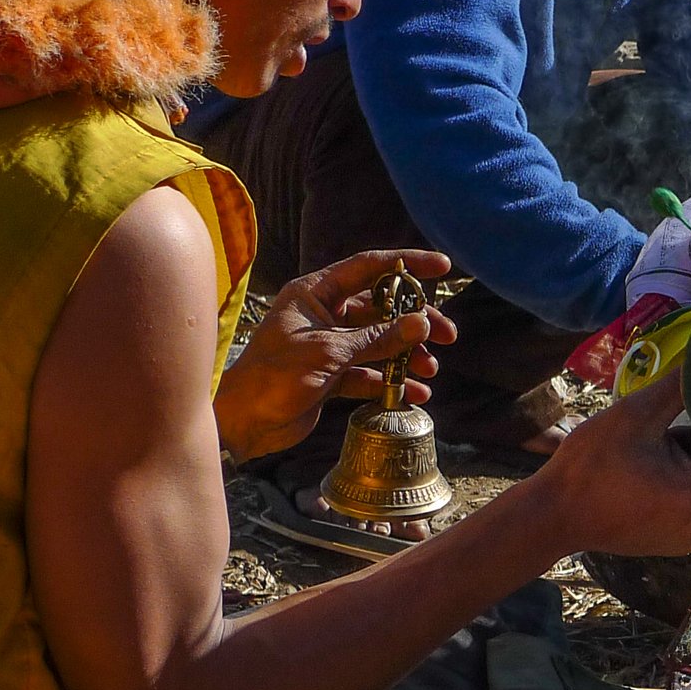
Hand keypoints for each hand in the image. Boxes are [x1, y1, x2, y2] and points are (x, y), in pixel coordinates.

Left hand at [213, 249, 457, 461]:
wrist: (242, 424)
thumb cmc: (275, 377)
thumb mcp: (330, 353)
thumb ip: (378, 337)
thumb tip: (423, 322)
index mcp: (315, 293)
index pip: (369, 267)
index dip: (408, 265)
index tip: (443, 267)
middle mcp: (323, 314)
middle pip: (381, 308)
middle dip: (415, 322)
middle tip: (447, 335)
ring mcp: (328, 345)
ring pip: (378, 342)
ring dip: (406, 354)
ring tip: (430, 369)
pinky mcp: (331, 375)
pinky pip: (369, 371)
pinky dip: (391, 381)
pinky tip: (414, 394)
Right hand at [522, 374, 690, 560]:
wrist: (551, 516)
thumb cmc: (589, 465)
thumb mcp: (634, 416)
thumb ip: (680, 388)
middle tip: (665, 428)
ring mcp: (689, 535)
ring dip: (689, 459)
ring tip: (646, 452)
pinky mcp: (674, 539)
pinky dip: (678, 480)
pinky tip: (644, 473)